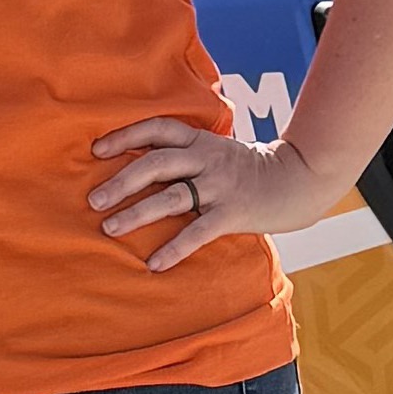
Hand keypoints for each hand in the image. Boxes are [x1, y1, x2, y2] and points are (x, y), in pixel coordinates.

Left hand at [87, 109, 349, 269]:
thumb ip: (187, 154)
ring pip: (171, 197)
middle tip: (93, 200)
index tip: (96, 150)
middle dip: (121, 181)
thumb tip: (142, 167)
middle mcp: (207, 159)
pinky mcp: (233, 212)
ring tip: (109, 228)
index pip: (158, 129)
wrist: (298, 180)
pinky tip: (154, 264)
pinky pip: (198, 232)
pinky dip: (174, 248)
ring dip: (137, 213)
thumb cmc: (250, 170)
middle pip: (156, 163)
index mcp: (201, 141)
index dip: (125, 136)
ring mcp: (220, 185)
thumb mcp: (219, 151)